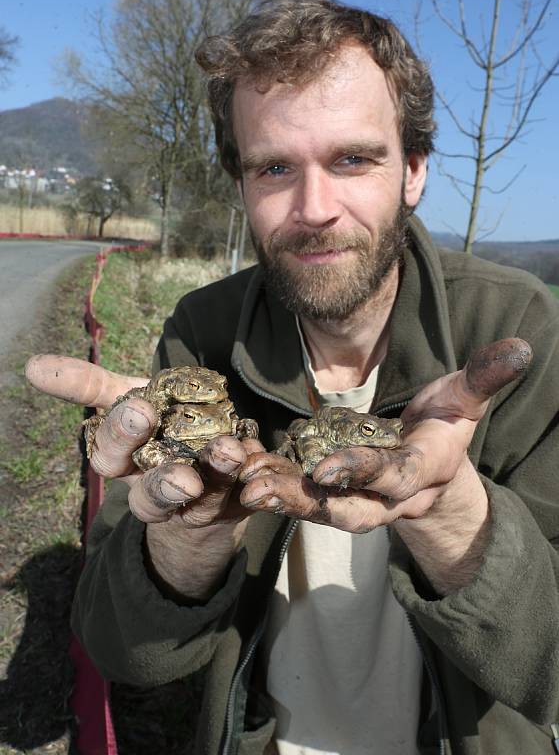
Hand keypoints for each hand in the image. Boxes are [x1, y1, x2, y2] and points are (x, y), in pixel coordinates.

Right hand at [25, 354, 261, 526]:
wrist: (201, 473)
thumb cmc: (157, 427)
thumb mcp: (122, 400)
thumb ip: (86, 385)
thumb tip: (31, 366)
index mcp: (128, 463)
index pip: (113, 454)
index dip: (123, 433)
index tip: (140, 407)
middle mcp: (156, 488)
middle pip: (150, 493)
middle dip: (162, 475)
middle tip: (184, 457)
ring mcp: (196, 503)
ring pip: (197, 503)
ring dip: (211, 476)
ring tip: (226, 453)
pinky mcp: (233, 504)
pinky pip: (243, 496)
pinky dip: (250, 476)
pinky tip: (258, 454)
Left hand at [238, 339, 531, 592]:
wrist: (431, 463)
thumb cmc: (444, 424)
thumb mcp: (464, 398)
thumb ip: (484, 378)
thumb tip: (520, 348)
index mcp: (423, 472)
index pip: (395, 477)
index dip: (366, 474)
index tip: (329, 468)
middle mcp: (390, 497)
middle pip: (351, 510)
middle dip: (309, 502)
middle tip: (263, 489)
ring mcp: (360, 501)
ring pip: (320, 509)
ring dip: (282, 498)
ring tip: (244, 486)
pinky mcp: (333, 495)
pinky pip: (303, 498)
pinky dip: (275, 488)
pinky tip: (242, 475)